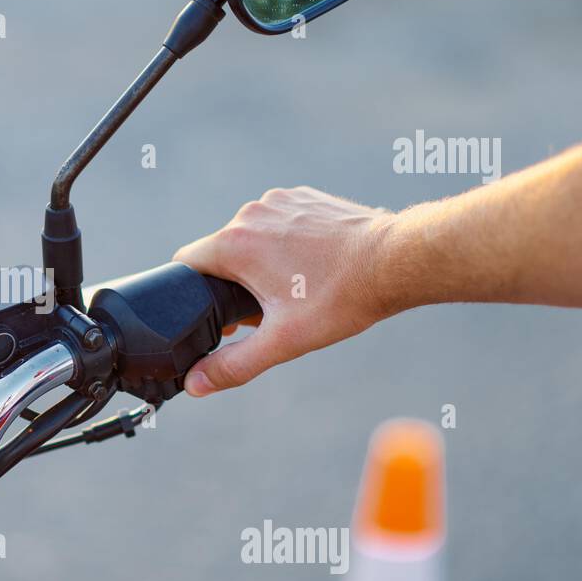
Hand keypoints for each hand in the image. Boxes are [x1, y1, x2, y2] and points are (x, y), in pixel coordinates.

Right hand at [173, 186, 396, 394]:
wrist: (396, 259)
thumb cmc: (342, 298)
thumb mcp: (283, 341)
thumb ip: (234, 365)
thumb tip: (194, 384)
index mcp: (235, 243)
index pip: (185, 264)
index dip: (192, 293)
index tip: (219, 315)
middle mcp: (251, 213)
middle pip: (220, 252)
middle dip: (233, 283)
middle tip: (265, 312)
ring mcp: (278, 200)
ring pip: (249, 236)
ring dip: (259, 261)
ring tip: (294, 288)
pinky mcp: (302, 197)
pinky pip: (277, 222)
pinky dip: (284, 242)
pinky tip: (311, 264)